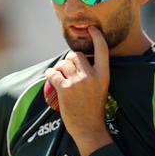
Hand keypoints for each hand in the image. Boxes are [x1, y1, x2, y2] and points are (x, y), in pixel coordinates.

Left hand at [44, 26, 112, 155]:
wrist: (89, 128)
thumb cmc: (93, 108)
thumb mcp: (100, 87)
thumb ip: (92, 72)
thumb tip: (76, 58)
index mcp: (104, 75)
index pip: (102, 50)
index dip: (96, 36)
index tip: (91, 28)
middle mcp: (92, 76)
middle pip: (76, 55)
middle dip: (70, 60)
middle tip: (68, 71)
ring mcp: (78, 82)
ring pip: (64, 63)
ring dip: (60, 68)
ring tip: (61, 77)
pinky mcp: (65, 89)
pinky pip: (53, 73)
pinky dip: (50, 74)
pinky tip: (51, 78)